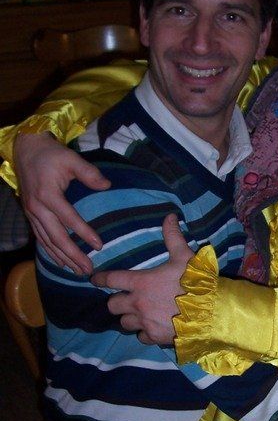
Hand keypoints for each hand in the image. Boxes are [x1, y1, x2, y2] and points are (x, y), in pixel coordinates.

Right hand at [15, 132, 109, 274]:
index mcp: (48, 195)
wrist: (26, 149)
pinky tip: (60, 261)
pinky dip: (50, 251)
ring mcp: (32, 213)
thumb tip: (107, 186)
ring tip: (77, 271)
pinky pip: (40, 238)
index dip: (84, 233)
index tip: (99, 245)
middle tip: (88, 269)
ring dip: (62, 258)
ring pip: (47, 241)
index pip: (69, 219)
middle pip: (56, 237)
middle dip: (73, 255)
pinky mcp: (30, 215)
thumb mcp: (71, 159)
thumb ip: (89, 173)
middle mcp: (38, 208)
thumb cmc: (51, 154)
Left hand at [91, 214, 192, 345]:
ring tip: (141, 314)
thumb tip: (169, 216)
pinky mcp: (155, 337)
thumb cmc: (196, 281)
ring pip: (125, 323)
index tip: (95, 279)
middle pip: (112, 306)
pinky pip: (141, 337)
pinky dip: (145, 333)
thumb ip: (172, 237)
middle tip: (127, 299)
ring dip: (130, 318)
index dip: (100, 279)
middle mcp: (137, 303)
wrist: (212, 311)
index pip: (111, 280)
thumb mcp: (184, 256)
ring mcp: (145, 322)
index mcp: (141, 283)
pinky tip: (154, 327)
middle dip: (117, 302)